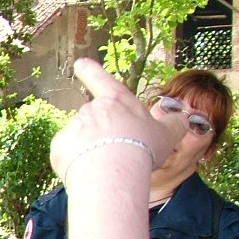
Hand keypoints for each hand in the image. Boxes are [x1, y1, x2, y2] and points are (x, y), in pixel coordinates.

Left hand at [50, 58, 187, 180]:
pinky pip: (67, 155)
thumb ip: (174, 124)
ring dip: (91, 151)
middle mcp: (90, 109)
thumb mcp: (168, 134)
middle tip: (120, 154)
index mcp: (115, 101)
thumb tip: (180, 119)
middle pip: (96, 122)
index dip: (90, 71)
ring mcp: (72, 127)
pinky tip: (90, 173)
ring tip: (107, 166)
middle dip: (104, 136)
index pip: (100, 79)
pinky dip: (76, 164)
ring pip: (81, 140)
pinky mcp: (59, 148)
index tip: (80, 64)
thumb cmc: (142, 150)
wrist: (112, 173)